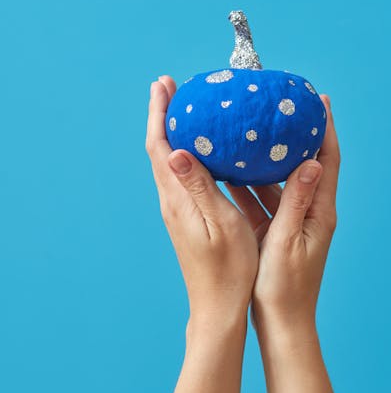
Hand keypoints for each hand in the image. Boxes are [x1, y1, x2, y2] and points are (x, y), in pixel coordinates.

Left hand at [145, 76, 258, 329]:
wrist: (218, 307)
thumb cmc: (229, 269)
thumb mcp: (220, 224)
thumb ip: (199, 186)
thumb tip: (175, 150)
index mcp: (178, 200)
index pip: (161, 147)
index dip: (159, 113)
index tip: (163, 84)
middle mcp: (172, 202)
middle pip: (160, 149)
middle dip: (163, 115)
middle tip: (171, 86)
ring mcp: (178, 211)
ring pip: (169, 162)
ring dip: (173, 131)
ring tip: (186, 108)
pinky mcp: (187, 218)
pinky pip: (181, 176)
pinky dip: (185, 152)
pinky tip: (202, 150)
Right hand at [226, 94, 339, 339]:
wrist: (281, 324)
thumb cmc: (285, 288)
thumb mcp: (288, 241)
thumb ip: (297, 201)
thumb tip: (312, 161)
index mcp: (320, 213)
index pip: (327, 160)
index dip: (326, 129)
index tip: (320, 100)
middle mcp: (308, 212)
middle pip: (304, 164)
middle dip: (293, 135)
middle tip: (280, 107)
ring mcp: (290, 222)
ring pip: (278, 180)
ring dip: (266, 157)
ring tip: (249, 130)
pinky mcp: (274, 231)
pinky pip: (261, 199)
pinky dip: (248, 183)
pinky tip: (229, 168)